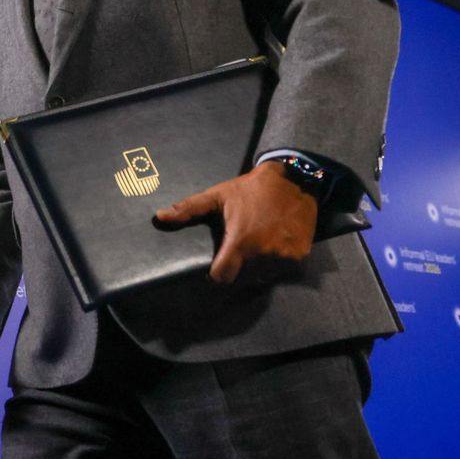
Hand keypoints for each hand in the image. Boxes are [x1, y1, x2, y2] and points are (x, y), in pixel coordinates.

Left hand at [154, 160, 317, 284]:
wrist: (295, 180)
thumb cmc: (251, 189)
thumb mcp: (219, 196)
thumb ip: (189, 209)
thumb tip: (159, 217)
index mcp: (241, 241)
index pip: (223, 277)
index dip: (216, 275)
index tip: (215, 267)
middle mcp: (264, 253)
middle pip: (243, 278)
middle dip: (237, 269)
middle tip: (237, 250)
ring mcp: (284, 256)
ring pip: (263, 276)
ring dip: (257, 268)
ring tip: (254, 247)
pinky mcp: (300, 256)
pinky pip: (282, 270)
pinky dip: (275, 263)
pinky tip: (272, 246)